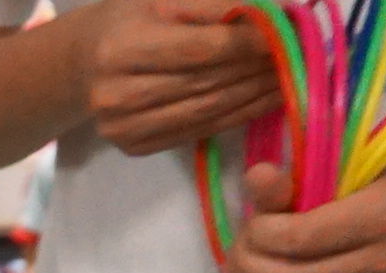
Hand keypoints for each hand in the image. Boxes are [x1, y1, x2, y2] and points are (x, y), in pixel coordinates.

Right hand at [84, 0, 281, 155]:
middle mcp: (115, 93)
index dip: (252, 42)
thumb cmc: (133, 16)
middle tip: (302, 51)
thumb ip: (217, 4)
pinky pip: (201, 130)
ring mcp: (122, 126)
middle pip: (209, 81)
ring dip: (259, 92)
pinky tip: (269, 96)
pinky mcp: (133, 146)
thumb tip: (278, 11)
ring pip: (210, 109)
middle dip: (262, 66)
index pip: (203, 47)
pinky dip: (242, 113)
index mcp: (121, 47)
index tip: (292, 30)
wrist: (83, 61)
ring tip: (295, 73)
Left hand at [222, 161, 385, 272]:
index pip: (300, 239)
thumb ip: (289, 182)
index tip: (254, 220)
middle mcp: (380, 263)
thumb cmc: (365, 181)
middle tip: (239, 245)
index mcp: (382, 217)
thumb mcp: (332, 170)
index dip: (260, 233)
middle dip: (247, 264)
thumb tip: (256, 175)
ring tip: (239, 264)